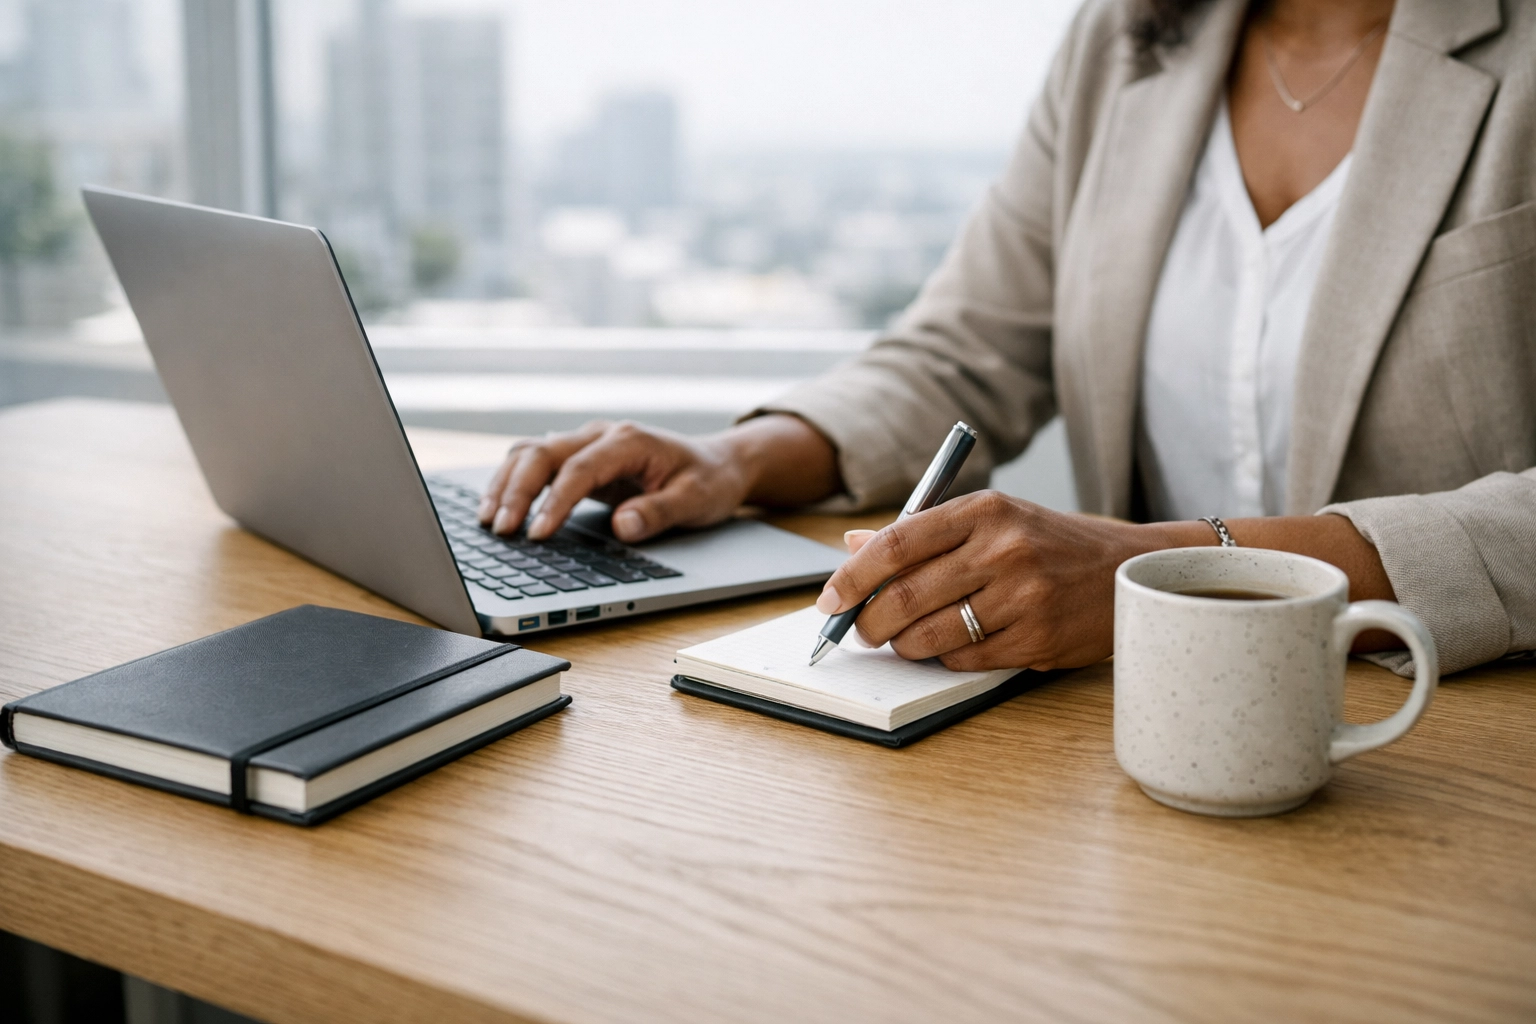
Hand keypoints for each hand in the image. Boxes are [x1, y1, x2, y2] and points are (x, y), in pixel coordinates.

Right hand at [477, 420, 752, 541]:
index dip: (555, 501)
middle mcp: (601, 435)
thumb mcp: (696, 500)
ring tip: (488, 522)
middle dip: (517, 491)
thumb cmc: (708, 481)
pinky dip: (511, 483)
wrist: (717, 463)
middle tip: (501, 530)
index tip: (538, 535)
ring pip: (530, 453)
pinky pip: (534, 464)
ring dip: (506, 484)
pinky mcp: (578, 458)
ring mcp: (586, 443)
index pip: (580, 468)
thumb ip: (659, 512)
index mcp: (629, 440)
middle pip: (542, 452)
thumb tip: (622, 525)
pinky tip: (497, 509)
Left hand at [817, 491, 1167, 670]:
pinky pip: (966, 659)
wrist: (1129, 570)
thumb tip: (853, 545)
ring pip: (930, 634)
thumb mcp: (992, 520)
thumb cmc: (1050, 544)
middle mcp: (1002, 549)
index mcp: (984, 510)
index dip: (853, 576)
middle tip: (860, 632)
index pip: (897, 542)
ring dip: (904, 645)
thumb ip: (922, 533)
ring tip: (903, 641)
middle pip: (905, 595)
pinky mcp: (1037, 638)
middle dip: (869, 623)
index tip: (830, 598)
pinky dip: (946, 658)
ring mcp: (1022, 596)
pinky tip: (952, 646)